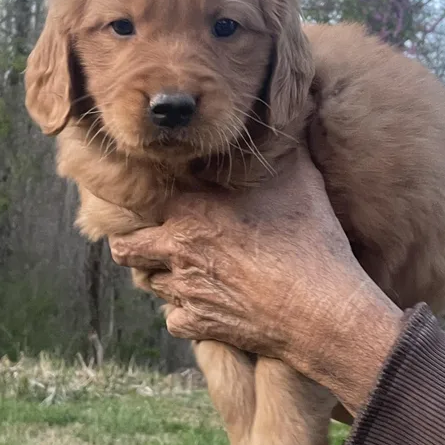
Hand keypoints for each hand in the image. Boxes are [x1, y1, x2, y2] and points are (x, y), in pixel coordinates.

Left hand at [110, 147, 402, 413]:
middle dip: (137, 245)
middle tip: (162, 241)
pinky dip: (186, 313)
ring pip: (149, 284)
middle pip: (125, 250)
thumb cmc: (310, 239)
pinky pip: (174, 319)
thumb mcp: (298, 179)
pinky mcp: (199, 326)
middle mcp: (178, 250)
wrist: (319, 308)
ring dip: (162, 276)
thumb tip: (283, 119)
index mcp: (192, 209)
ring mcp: (185, 291)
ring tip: (188, 270)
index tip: (160, 203)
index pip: (138, 204)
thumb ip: (278, 150)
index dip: (145, 204)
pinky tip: (209, 303)